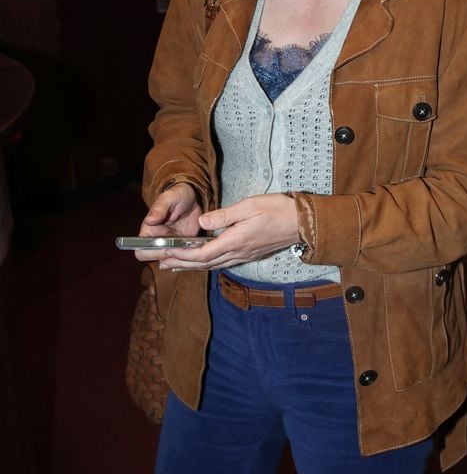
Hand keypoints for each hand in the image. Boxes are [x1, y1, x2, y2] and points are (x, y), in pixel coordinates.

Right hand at [135, 182, 202, 262]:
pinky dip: (191, 257)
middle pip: (157, 260)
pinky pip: (184, 258)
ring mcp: (171, 245)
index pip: (141, 251)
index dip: (152, 253)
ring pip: (171, 262)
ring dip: (182, 258)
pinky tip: (198, 247)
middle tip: (183, 246)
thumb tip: (149, 220)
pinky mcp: (184, 247)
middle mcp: (158, 241)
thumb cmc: (178, 195)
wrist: (194, 197)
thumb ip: (159, 208)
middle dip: (170, 256)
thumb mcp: (169, 198)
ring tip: (193, 245)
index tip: (168, 246)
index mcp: (149, 231)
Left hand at [157, 193, 298, 270]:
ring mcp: (243, 256)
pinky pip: (221, 263)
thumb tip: (202, 222)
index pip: (202, 254)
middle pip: (203, 264)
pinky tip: (199, 263)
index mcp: (235, 241)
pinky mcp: (247, 254)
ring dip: (190, 267)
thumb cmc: (277, 210)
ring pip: (211, 266)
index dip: (181, 255)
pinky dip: (205, 264)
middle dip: (180, 264)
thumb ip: (224, 216)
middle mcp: (237, 253)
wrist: (301, 223)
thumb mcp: (249, 206)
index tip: (165, 254)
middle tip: (159, 263)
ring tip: (172, 266)